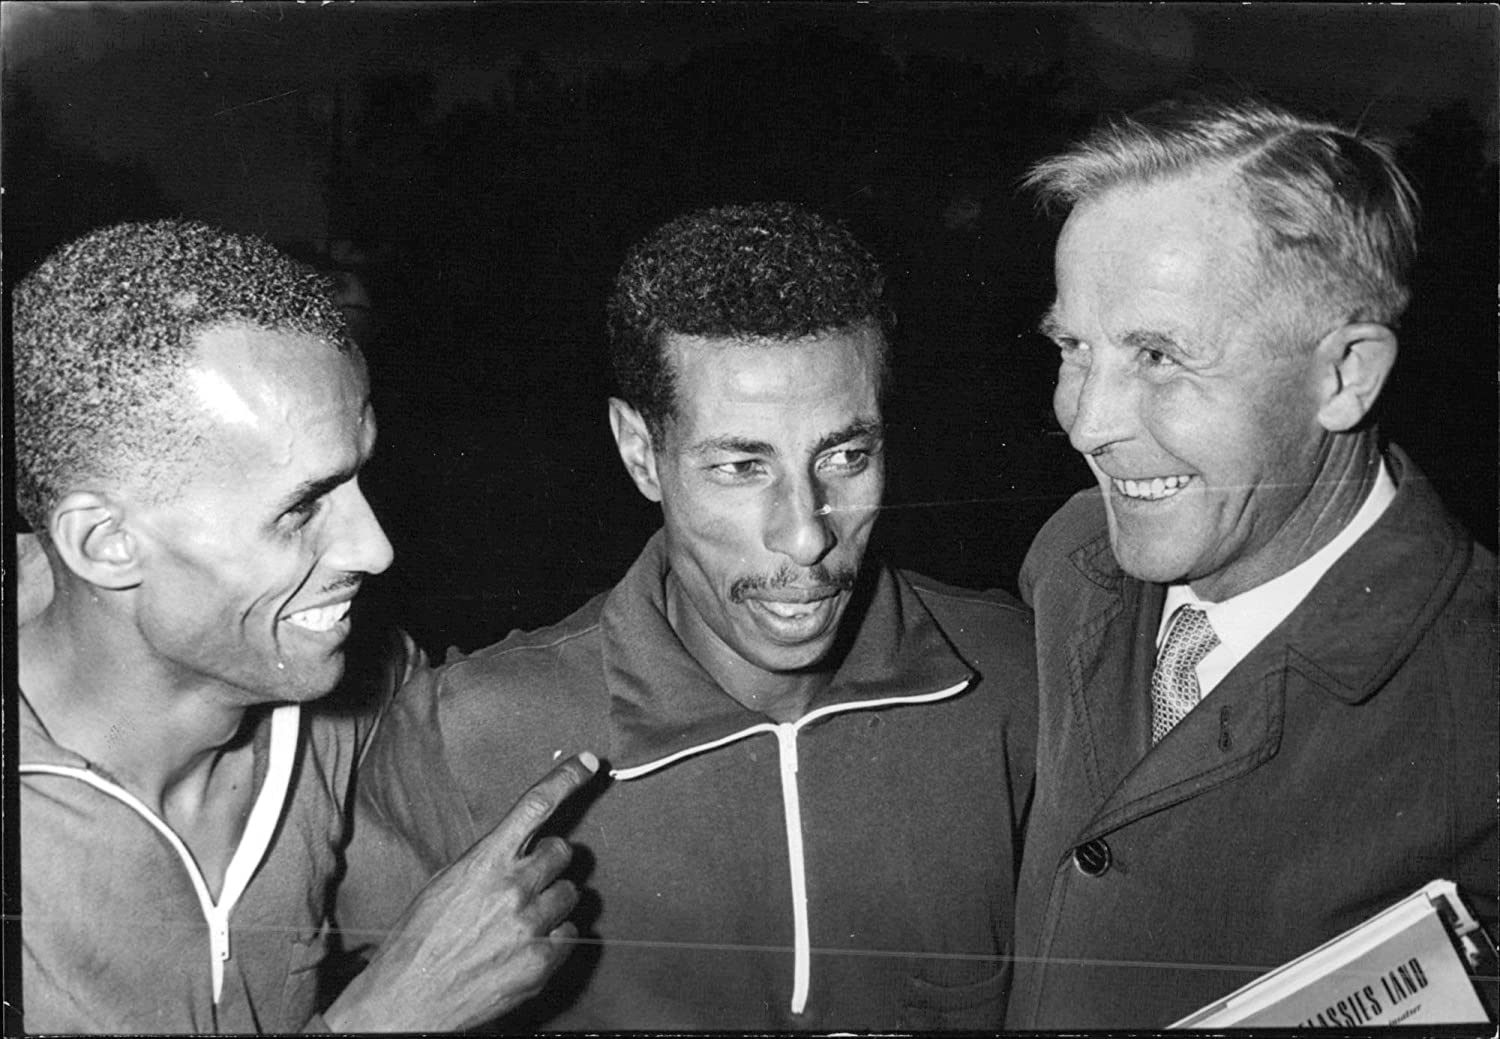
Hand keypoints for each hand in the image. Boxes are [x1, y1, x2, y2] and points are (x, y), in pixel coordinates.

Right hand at [324, 752, 598, 1031]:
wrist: (407, 1001)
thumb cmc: (419, 940)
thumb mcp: (445, 884)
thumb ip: (488, 861)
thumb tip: (521, 846)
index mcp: (484, 862)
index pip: (535, 806)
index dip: (566, 778)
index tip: (589, 763)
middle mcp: (513, 888)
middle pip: (563, 851)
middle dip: (548, 863)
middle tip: (525, 881)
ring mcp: (530, 925)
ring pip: (571, 893)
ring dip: (552, 902)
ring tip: (518, 920)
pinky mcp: (542, 961)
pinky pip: (571, 933)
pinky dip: (554, 937)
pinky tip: (524, 946)